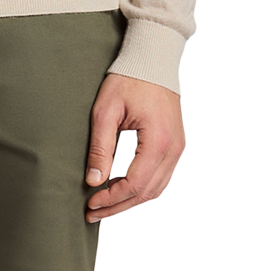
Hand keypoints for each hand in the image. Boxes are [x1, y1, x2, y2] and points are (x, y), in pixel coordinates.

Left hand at [84, 72, 185, 221]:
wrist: (152, 58)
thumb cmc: (128, 78)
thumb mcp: (106, 110)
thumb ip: (101, 147)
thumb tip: (94, 181)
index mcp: (159, 141)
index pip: (136, 184)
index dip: (112, 198)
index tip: (90, 202)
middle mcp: (174, 149)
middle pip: (148, 192)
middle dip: (119, 206)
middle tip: (92, 212)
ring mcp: (178, 148)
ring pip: (156, 188)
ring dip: (131, 200)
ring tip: (104, 205)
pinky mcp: (176, 144)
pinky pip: (161, 176)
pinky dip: (142, 188)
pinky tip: (122, 188)